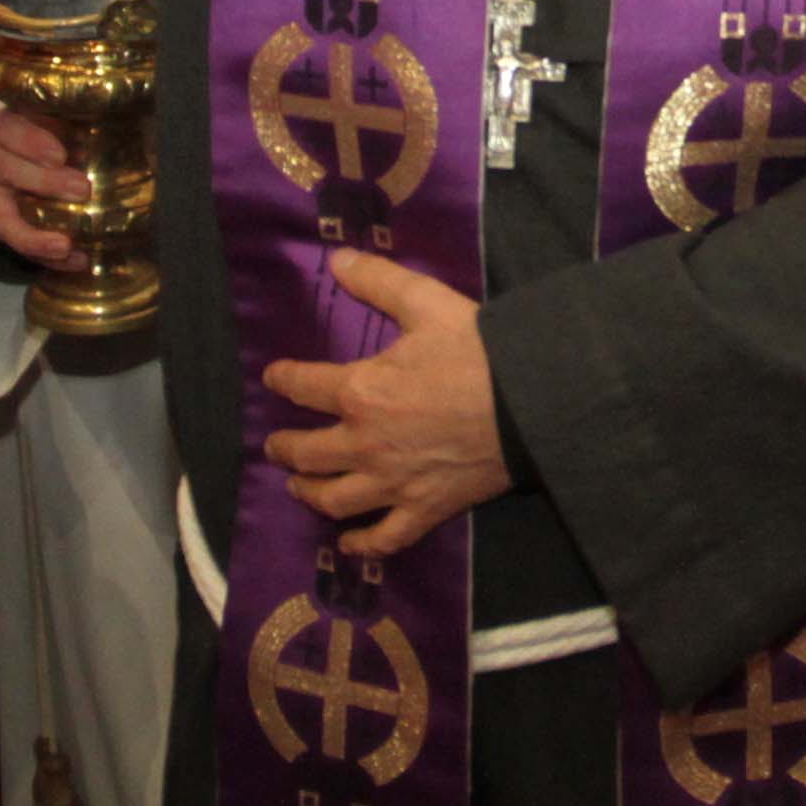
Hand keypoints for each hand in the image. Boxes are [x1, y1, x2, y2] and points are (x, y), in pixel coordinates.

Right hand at [0, 103, 88, 272]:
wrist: (49, 152)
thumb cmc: (66, 126)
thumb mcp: (75, 113)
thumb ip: (99, 113)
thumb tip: (145, 113)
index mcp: (13, 125)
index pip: (10, 128)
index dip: (31, 142)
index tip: (61, 154)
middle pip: (4, 168)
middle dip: (43, 183)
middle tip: (82, 190)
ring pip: (1, 216)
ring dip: (34, 235)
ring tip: (66, 245)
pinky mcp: (6, 222)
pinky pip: (18, 245)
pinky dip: (45, 257)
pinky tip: (76, 261)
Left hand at [262, 252, 508, 556]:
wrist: (531, 402)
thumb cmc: (478, 351)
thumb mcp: (426, 303)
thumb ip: (378, 282)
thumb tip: (337, 259)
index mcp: (360, 392)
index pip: (304, 386)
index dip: (284, 380)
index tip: (274, 378)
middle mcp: (365, 445)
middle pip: (308, 454)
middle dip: (285, 448)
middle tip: (276, 445)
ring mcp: (393, 485)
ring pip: (335, 500)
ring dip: (309, 493)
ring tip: (299, 486)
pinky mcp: (424, 510)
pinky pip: (384, 538)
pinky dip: (361, 545)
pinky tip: (347, 545)